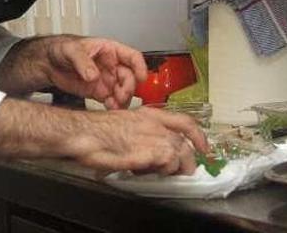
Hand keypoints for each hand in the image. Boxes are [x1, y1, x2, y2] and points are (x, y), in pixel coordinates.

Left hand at [0, 35, 147, 108]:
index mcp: (110, 50)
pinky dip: (114, 106)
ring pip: (123, 91)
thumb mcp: (71, 50)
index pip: (132, 57)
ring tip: (116, 106)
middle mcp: (111, 66)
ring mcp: (106, 80)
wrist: (48, 63)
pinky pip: (112, 100)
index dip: (139, 67)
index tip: (141, 77)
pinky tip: (111, 110)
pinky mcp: (99, 92)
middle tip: (122, 96)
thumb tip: (94, 75)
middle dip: (129, 87)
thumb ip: (83, 62)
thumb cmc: (62, 49)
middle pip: (130, 77)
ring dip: (123, 100)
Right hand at [68, 106, 209, 174]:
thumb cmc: (96, 130)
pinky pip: (164, 164)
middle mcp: (155, 124)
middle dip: (187, 161)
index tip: (203, 148)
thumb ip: (142, 133)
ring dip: (171, 168)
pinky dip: (158, 170)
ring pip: (177, 155)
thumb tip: (150, 149)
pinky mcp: (147, 152)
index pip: (185, 122)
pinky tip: (143, 170)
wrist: (82, 133)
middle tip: (182, 171)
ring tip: (157, 172)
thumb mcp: (125, 123)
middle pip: (184, 144)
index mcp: (150, 115)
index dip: (199, 136)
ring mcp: (152, 137)